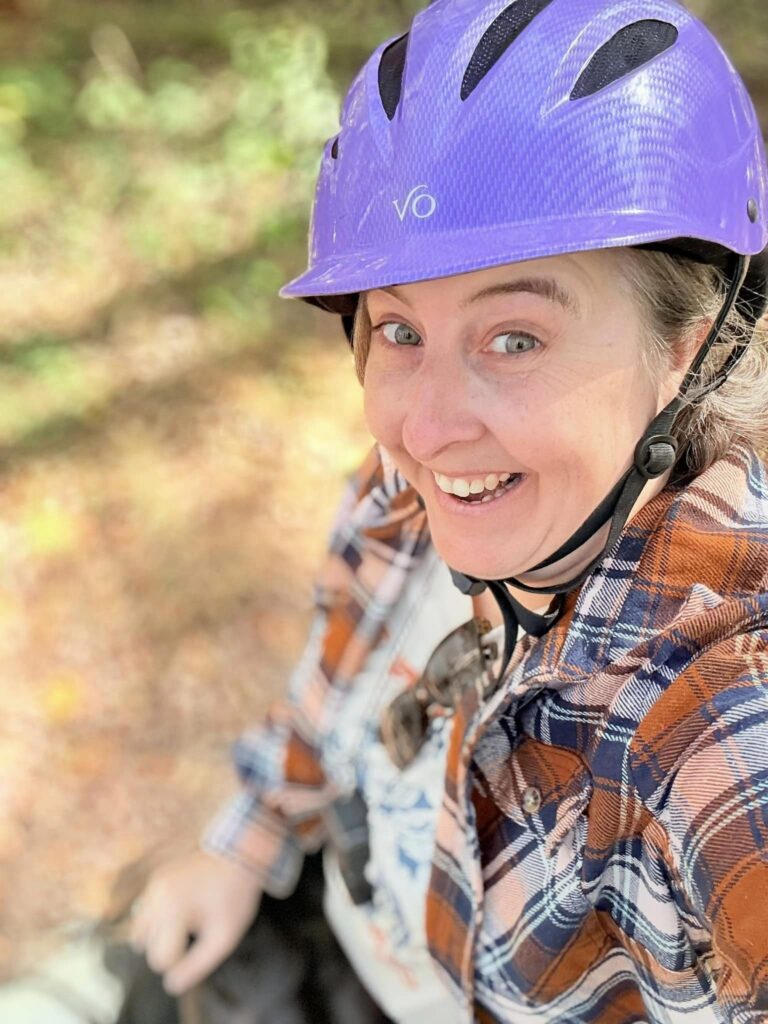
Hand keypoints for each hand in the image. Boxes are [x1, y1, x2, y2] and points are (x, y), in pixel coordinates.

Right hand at [129, 849, 262, 995]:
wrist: (240, 854)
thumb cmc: (235, 896)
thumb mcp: (223, 937)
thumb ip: (197, 966)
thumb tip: (172, 985)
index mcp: (173, 910)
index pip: (160, 959)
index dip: (181, 960)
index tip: (200, 944)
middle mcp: (157, 896)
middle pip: (146, 946)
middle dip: (168, 946)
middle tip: (196, 930)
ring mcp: (154, 885)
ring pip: (140, 929)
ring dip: (158, 934)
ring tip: (187, 922)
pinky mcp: (156, 878)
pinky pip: (146, 911)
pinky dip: (158, 917)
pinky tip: (184, 908)